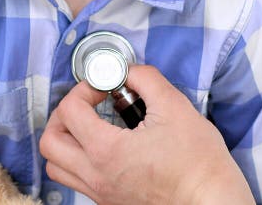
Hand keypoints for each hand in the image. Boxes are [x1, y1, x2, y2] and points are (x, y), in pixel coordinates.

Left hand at [39, 65, 254, 204]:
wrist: (210, 201)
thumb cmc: (197, 160)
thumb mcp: (174, 106)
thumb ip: (146, 80)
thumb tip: (128, 71)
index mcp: (106, 151)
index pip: (69, 111)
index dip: (84, 89)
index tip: (104, 86)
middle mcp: (96, 176)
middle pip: (50, 142)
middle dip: (64, 115)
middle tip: (88, 103)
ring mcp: (101, 193)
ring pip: (56, 166)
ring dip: (66, 140)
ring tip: (90, 125)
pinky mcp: (110, 202)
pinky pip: (76, 181)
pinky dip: (78, 160)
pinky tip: (104, 147)